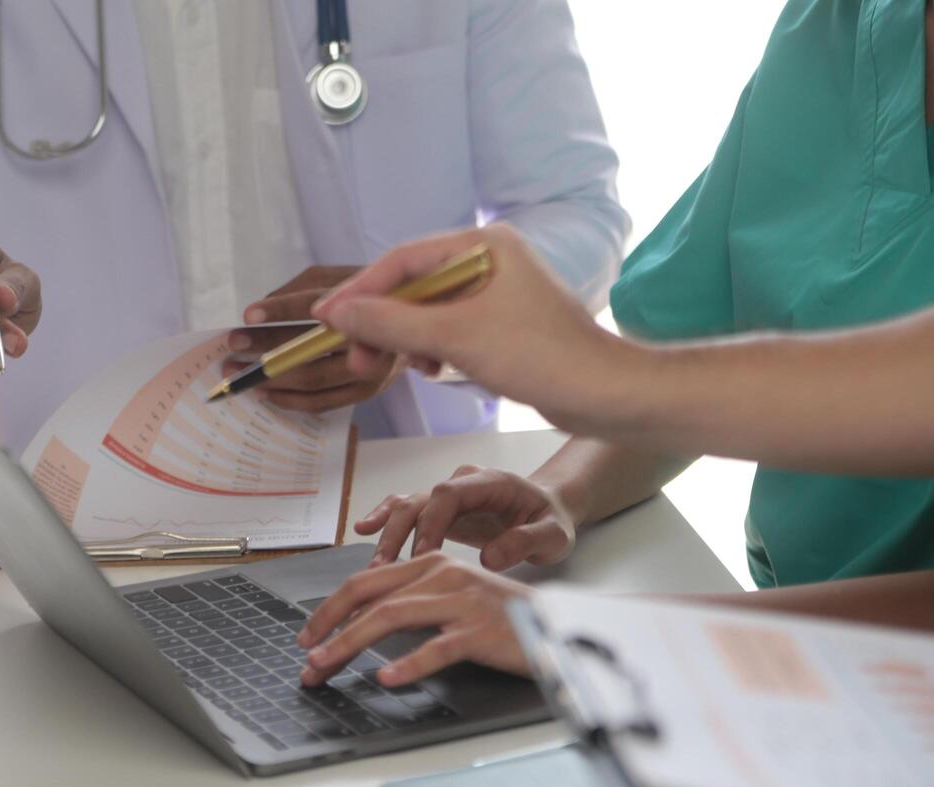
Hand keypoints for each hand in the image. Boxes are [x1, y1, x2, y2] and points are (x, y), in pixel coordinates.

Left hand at [224, 265, 405, 411]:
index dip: (281, 309)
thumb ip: (301, 287)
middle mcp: (374, 336)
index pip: (317, 303)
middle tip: (233, 348)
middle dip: (266, 348)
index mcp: (367, 297)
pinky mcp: (367, 392)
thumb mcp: (337, 276)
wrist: (415, 321)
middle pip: (311, 348)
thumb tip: (261, 313)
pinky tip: (265, 393)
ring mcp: (372, 369)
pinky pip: (322, 404)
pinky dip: (289, 400)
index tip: (248, 315)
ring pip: (314, 381)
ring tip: (239, 374)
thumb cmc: (365, 294)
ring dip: (270, 379)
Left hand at [296, 553, 533, 686]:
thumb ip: (414, 603)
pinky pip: (436, 647)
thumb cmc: (503, 618)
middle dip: (328, 626)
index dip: (330, 608)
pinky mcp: (481, 630)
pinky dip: (408, 664)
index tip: (308, 635)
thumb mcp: (453, 599)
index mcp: (432, 564)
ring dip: (349, 644)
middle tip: (306, 657)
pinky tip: (387, 680)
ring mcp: (461, 601)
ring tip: (325, 666)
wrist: (559, 623)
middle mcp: (442, 574)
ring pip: (390, 617)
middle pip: (369, 596)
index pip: (366, 581)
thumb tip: (362, 625)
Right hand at [311, 224, 640, 428]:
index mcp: (483, 245)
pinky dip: (432, 352)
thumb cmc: (543, 357)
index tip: (326, 318)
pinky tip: (434, 372)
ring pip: (427, 314)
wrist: (607, 395)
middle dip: (381, 324)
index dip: (359, 290)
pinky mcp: (502, 327)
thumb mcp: (456, 338)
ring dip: (404, 342)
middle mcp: (489, 261)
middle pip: (412, 287)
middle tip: (358, 358)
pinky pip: (449, 333)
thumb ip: (392, 324)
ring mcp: (496, 295)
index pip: (403, 260)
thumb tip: (339, 314)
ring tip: (392, 370)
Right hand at [357, 465, 576, 569]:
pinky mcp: (440, 511)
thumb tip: (490, 556)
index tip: (423, 557)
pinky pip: (407, 510)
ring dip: (388, 535)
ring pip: (407, 507)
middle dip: (399, 534)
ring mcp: (449, 496)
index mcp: (491, 483)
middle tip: (386, 568)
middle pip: (420, 501)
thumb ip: (527, 542)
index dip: (431, 524)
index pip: (449, 494)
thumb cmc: (550, 521)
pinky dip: (384, 519)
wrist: (548, 511)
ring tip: (374, 566)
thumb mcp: (553, 535)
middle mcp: (463, 483)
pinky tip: (363, 531)